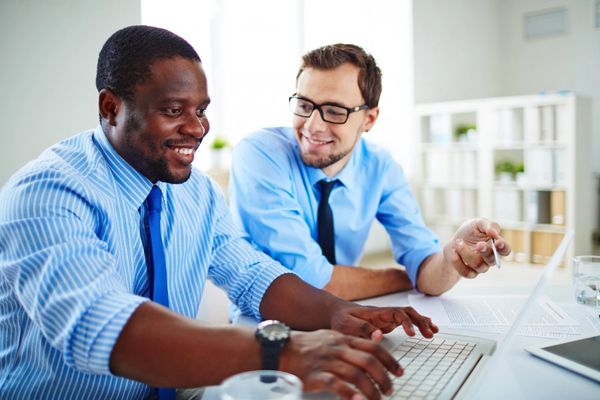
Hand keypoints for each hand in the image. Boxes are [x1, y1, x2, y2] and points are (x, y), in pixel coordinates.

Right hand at [280, 330, 400, 399]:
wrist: (280, 349)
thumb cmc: (305, 346)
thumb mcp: (328, 338)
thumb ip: (347, 344)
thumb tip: (368, 352)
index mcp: (342, 339)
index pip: (373, 347)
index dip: (389, 360)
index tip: (399, 372)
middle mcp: (337, 348)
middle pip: (369, 361)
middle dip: (384, 377)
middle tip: (390, 390)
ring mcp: (326, 361)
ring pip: (356, 375)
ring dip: (371, 390)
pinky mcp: (315, 375)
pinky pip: (336, 385)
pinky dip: (350, 395)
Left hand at [330, 304, 438, 340]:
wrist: (336, 313)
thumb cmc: (340, 319)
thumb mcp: (346, 325)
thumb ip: (361, 329)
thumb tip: (379, 335)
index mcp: (376, 312)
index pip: (397, 313)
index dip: (407, 322)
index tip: (412, 334)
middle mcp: (384, 313)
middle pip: (407, 312)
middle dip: (420, 321)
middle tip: (429, 333)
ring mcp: (387, 317)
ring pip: (409, 316)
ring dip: (422, 322)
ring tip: (433, 331)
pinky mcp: (387, 323)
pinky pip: (406, 322)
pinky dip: (417, 324)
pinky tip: (426, 330)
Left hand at [444, 218, 511, 278]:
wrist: (455, 241)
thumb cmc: (470, 232)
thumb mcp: (478, 223)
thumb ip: (489, 225)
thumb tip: (494, 233)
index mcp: (496, 246)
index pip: (505, 250)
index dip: (503, 247)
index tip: (497, 242)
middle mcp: (490, 258)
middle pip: (492, 259)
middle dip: (485, 251)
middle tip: (478, 244)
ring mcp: (481, 267)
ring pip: (478, 265)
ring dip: (466, 253)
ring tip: (458, 242)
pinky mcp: (469, 272)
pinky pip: (466, 272)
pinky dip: (458, 262)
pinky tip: (454, 252)